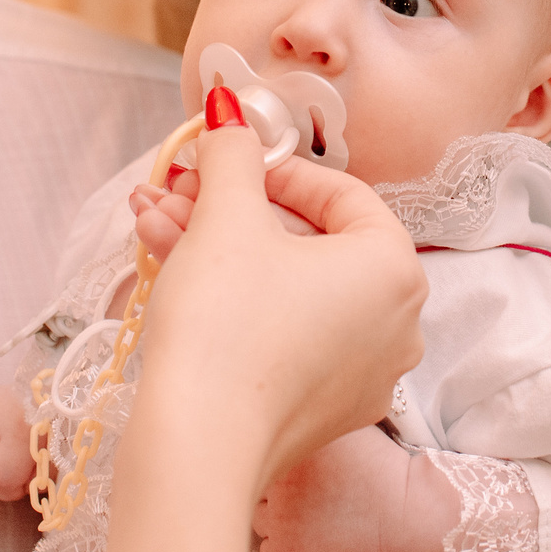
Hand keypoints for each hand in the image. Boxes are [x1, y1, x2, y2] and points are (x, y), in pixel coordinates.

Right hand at [49, 118, 429, 551]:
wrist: (199, 444)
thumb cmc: (226, 321)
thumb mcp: (226, 218)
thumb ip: (233, 155)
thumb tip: (233, 107)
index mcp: (396, 266)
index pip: (340, 193)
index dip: (273, 170)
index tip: (221, 165)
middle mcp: (399, 323)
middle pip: (308, 241)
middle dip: (230, 210)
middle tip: (174, 191)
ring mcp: (365, 373)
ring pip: (289, 288)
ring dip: (219, 250)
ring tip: (151, 225)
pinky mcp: (324, 410)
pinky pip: (286, 335)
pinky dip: (236, 303)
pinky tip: (171, 276)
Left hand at [257, 426, 458, 551]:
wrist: (407, 517)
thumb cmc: (380, 468)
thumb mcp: (346, 426)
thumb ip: (311, 419)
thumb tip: (282, 413)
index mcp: (290, 443)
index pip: (258, 448)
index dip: (282, 458)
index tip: (306, 468)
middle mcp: (278, 480)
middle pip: (256, 482)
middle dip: (278, 487)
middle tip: (311, 492)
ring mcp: (279, 519)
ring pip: (259, 516)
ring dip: (277, 515)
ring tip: (311, 514)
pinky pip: (268, 549)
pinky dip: (284, 546)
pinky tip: (311, 537)